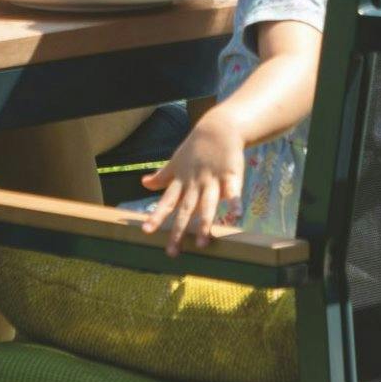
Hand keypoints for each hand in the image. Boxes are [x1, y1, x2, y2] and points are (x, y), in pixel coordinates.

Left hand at [140, 112, 245, 256]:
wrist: (217, 129)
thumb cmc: (195, 149)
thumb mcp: (175, 162)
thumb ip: (162, 176)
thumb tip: (144, 183)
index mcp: (181, 182)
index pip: (167, 202)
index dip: (156, 215)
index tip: (146, 231)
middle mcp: (195, 184)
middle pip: (186, 209)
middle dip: (179, 230)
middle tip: (172, 252)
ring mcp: (213, 179)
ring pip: (208, 204)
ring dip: (205, 223)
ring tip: (203, 243)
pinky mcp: (231, 174)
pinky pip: (233, 190)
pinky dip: (235, 201)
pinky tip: (236, 214)